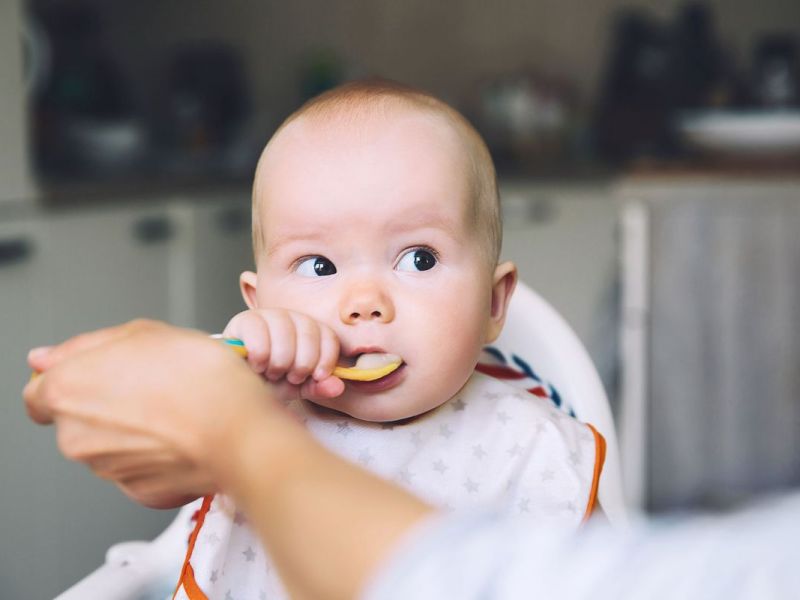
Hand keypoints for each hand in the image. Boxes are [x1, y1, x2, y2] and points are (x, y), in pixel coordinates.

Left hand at [23, 319, 290, 508]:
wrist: (239, 430)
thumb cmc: (200, 378)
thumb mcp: (144, 332)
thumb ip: (86, 345)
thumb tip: (45, 358)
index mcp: (67, 391)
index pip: (39, 392)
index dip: (70, 380)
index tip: (98, 375)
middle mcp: (76, 436)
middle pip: (78, 418)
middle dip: (108, 404)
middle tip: (152, 384)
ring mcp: (107, 468)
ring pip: (110, 445)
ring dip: (135, 429)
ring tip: (176, 407)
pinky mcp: (139, 491)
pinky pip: (140, 468)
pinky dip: (156, 455)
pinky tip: (183, 434)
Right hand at [223, 308, 344, 401]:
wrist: (238, 383)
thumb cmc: (269, 381)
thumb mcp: (298, 387)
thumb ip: (318, 386)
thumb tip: (338, 386)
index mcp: (309, 329)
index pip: (328, 336)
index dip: (325, 360)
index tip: (316, 377)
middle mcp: (291, 316)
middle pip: (309, 335)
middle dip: (300, 365)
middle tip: (288, 376)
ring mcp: (267, 315)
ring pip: (285, 333)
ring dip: (279, 362)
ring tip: (271, 372)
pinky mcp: (244, 320)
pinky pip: (259, 334)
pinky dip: (260, 357)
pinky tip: (256, 366)